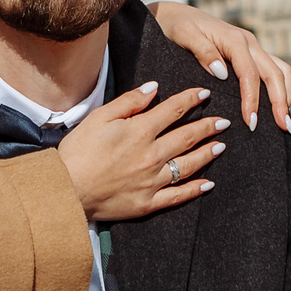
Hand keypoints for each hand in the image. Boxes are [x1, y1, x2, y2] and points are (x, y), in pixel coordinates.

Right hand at [57, 82, 229, 222]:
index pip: (173, 110)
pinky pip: (178, 195)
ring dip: (207, 153)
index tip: (205, 93)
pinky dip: (195, 189)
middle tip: (224, 122)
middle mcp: (151, 155)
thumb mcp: (99, 118)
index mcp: (139, 131)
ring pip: (188, 164)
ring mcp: (152, 180)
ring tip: (221, 146)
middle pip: (187, 136)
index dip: (191, 99)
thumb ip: (129, 102)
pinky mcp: (148, 202)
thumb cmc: (78, 152)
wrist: (66, 190)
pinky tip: (208, 183)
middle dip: (208, 126)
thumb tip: (153, 87)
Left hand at [148, 2, 290, 132]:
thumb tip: (222, 73)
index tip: (251, 122)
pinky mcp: (251, 54)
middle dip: (280, 101)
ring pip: (280, 70)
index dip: (253, 99)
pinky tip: (275, 108)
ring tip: (284, 122)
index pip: (250, 74)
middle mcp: (248, 42)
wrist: (175, 14)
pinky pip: (272, 70)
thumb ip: (202, 51)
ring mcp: (252, 47)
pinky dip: (278, 88)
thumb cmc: (177, 26)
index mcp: (234, 40)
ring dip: (284, 94)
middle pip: (274, 73)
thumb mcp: (184, 35)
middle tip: (283, 129)